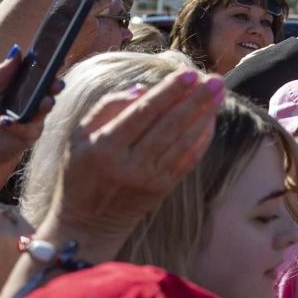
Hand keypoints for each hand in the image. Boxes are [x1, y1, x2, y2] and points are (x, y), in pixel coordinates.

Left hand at [0, 48, 59, 192]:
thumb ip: (1, 75)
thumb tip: (17, 51)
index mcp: (16, 88)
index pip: (35, 74)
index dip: (46, 66)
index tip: (55, 57)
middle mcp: (27, 102)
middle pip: (47, 90)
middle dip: (54, 85)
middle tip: (56, 83)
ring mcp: (30, 120)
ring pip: (45, 109)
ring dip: (46, 104)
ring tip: (44, 101)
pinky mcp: (28, 136)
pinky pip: (30, 129)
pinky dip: (19, 126)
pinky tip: (4, 123)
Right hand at [45, 68, 220, 243]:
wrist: (87, 224)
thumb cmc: (79, 173)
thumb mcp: (78, 136)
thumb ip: (106, 108)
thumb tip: (141, 89)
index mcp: (106, 146)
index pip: (143, 113)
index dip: (168, 92)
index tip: (188, 73)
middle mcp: (130, 164)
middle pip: (169, 126)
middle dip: (195, 100)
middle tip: (215, 80)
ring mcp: (149, 179)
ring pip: (182, 142)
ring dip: (203, 117)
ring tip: (218, 94)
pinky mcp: (162, 189)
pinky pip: (187, 160)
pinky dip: (201, 139)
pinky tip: (210, 121)